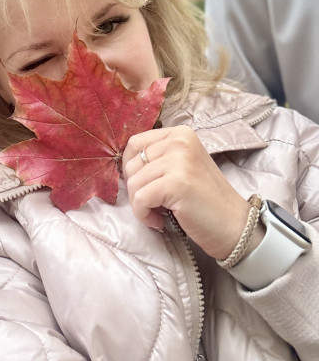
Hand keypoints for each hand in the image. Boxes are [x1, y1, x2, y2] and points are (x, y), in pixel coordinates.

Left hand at [122, 125, 250, 259]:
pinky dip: (144, 215)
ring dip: (140, 205)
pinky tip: (160, 221)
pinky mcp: (176, 183)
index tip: (144, 185)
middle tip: (155, 204)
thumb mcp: (183, 166)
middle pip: (131, 163)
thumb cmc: (205, 200)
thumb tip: (125, 166)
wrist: (235, 226)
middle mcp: (180, 141)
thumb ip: (159, 158)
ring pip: (133, 183)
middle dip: (136, 189)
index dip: (131, 167)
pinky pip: (140, 199)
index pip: (135, 143)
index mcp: (180, 134)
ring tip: (159, 213)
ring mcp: (179, 161)